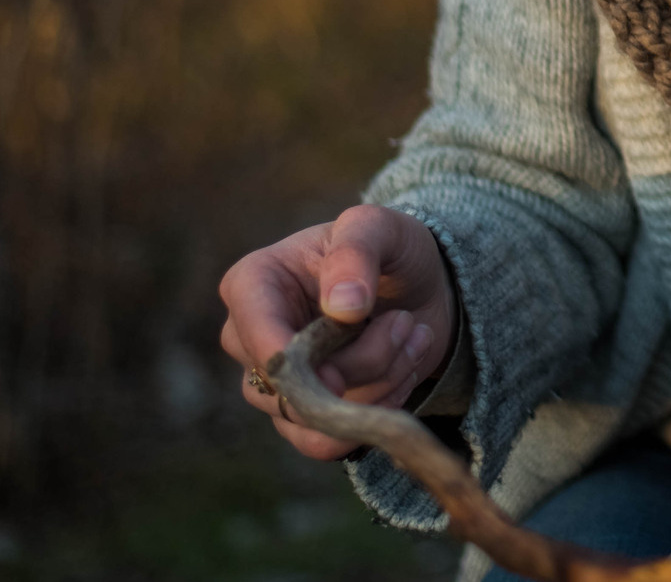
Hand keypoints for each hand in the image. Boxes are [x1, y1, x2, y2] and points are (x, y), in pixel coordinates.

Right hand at [218, 204, 457, 459]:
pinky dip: (378, 410)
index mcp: (252, 284)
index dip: (297, 353)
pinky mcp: (302, 417)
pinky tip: (405, 370)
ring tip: (411, 337)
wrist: (420, 288)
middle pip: (290, 384)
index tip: (353, 330)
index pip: (254, 332)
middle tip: (405, 322)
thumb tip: (341, 307)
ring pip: (313, 419)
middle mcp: (250, 340)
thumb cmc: (388, 248)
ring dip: (381, 384)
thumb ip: (357, 252)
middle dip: (365, 360)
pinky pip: (328, 441)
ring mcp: (272, 385)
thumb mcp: (379, 228)